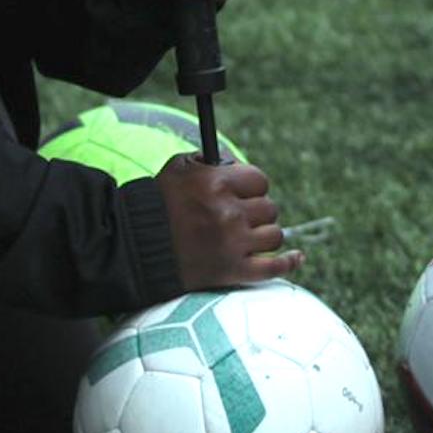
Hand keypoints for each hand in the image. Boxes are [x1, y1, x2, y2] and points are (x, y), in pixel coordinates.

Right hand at [155, 153, 303, 289]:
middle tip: (239, 218)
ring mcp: (233, 244)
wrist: (135, 249)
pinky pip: (274, 267)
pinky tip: (297, 257)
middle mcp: (229, 213)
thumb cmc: (156, 206)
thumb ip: (208, 160)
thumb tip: (234, 163)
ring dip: (264, 235)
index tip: (242, 194)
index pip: (259, 180)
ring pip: (275, 235)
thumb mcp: (178, 169)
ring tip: (247, 237)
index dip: (252, 187)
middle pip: (269, 208)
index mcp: (217, 184)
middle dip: (257, 211)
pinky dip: (289, 262)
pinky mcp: (233, 271)